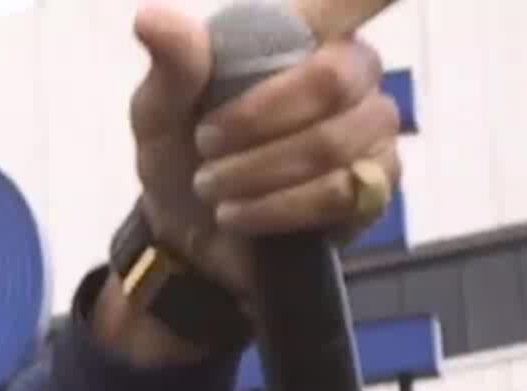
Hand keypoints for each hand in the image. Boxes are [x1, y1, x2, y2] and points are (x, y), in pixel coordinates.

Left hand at [125, 1, 402, 297]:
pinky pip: (340, 192)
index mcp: (305, 34)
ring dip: (257, 172)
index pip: (352, 0)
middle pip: (332, 79)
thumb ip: (173, 66)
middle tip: (205, 148)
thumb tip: (150, 18)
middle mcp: (353, 71)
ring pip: (332, 143)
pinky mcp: (376, 186)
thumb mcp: (161, 111)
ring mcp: (373, 128)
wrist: (187, 231)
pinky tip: (240, 214)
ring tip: (212, 188)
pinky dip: (277, 208)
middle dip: (255, 123)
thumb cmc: (184, 153)